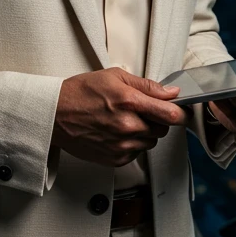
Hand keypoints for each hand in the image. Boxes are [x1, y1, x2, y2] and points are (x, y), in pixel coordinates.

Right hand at [52, 67, 190, 166]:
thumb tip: (170, 93)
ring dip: (145, 132)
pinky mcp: (115, 159)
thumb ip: (146, 86)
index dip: (180, 112)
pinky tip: (117, 132)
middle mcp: (127, 126)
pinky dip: (132, 144)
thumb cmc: (80, 93)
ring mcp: (121, 145)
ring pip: (151, 141)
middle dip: (157, 119)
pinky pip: (137, 152)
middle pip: (163, 128)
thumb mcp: (114, 77)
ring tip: (124, 120)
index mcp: (129, 102)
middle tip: (140, 110)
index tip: (181, 111)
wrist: (54, 115)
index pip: (171, 114)